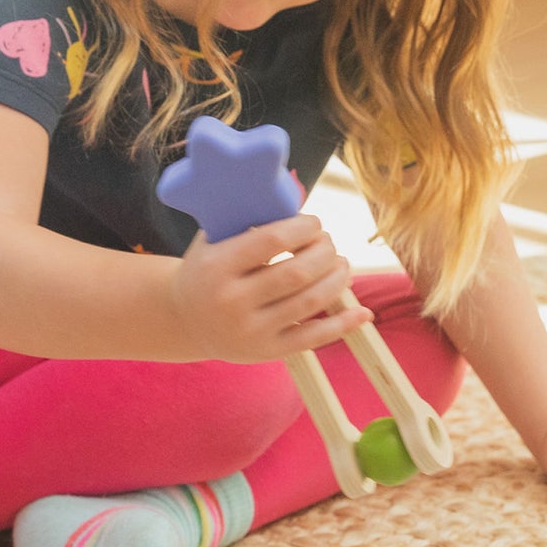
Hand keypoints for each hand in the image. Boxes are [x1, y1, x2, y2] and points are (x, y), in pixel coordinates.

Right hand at [168, 215, 372, 362]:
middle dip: (325, 252)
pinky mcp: (267, 352)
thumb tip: (298, 195)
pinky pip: (313, 338)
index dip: (304, 228)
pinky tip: (363, 311)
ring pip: (310, 301)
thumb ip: (248, 219)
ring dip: (337, 279)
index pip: (272, 241)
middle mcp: (233, 301)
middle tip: (329, 243)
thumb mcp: (213, 239)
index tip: (314, 223)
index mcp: (217, 267)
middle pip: (297, 272)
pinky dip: (343, 324)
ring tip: (341, 264)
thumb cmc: (206, 270)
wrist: (184, 319)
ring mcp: (251, 331)